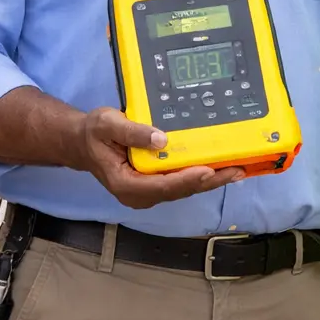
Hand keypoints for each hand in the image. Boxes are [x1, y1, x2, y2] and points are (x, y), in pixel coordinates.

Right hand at [74, 107, 241, 208]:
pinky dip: (200, 176)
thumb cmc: (94, 133)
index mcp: (125, 184)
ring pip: (182, 189)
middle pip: (178, 191)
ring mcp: (148, 192)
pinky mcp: (155, 184)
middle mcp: (139, 194)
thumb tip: (161, 139)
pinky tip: (218, 168)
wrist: (84, 143)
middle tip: (235, 170)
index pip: (162, 186)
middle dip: (208, 181)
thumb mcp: (107, 125)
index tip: (208, 171)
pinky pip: (180, 182)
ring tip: (235, 170)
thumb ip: (133, 132)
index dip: (187, 179)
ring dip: (209, 180)